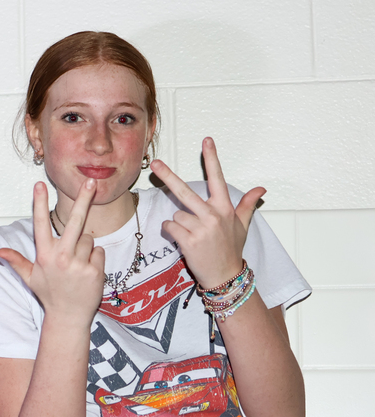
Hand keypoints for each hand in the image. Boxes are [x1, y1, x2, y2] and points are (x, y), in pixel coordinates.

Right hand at [0, 179, 104, 327]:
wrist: (68, 317)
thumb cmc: (49, 295)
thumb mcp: (31, 278)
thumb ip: (16, 261)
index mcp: (44, 255)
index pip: (40, 224)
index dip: (39, 203)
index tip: (39, 185)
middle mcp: (61, 257)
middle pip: (74, 221)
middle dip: (83, 199)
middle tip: (91, 181)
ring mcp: (79, 264)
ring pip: (88, 240)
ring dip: (85, 248)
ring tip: (77, 266)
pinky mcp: (94, 271)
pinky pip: (99, 252)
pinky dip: (95, 259)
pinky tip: (87, 272)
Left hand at [150, 137, 263, 288]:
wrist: (225, 275)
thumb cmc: (231, 249)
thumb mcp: (242, 225)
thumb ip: (247, 205)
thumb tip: (261, 189)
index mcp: (225, 208)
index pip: (218, 178)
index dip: (212, 158)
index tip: (206, 140)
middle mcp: (213, 215)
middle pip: (185, 191)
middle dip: (168, 176)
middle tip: (155, 163)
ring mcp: (200, 228)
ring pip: (175, 214)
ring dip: (179, 224)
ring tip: (192, 235)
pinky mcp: (188, 241)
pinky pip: (169, 227)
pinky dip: (171, 233)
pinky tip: (183, 240)